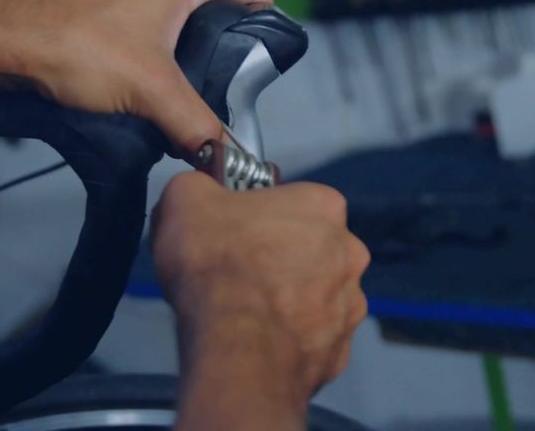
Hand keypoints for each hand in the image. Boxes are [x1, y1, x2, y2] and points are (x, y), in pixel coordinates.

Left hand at [0, 0, 273, 153]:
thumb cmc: (65, 42)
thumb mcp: (147, 91)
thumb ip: (196, 125)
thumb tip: (225, 157)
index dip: (266, 23)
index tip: (257, 64)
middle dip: (219, 44)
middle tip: (212, 86)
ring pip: (173, 6)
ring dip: (177, 45)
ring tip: (167, 87)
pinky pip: (137, 10)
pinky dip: (143, 40)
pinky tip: (126, 76)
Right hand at [151, 172, 369, 406]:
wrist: (235, 350)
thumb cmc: (219, 270)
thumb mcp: (186, 198)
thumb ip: (197, 185)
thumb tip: (195, 190)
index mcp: (323, 206)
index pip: (293, 200)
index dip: (257, 214)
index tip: (233, 229)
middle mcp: (348, 252)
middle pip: (309, 247)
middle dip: (276, 256)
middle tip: (235, 270)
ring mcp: (348, 305)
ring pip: (314, 294)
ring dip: (285, 298)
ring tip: (243, 309)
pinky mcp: (339, 350)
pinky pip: (311, 337)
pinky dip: (287, 337)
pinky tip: (257, 338)